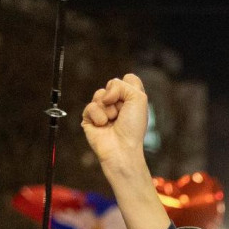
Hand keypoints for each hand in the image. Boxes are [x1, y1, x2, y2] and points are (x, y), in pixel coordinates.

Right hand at [82, 74, 171, 228]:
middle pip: (111, 83)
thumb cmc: (133, 128)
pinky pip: (89, 106)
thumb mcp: (138, 98)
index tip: (132, 99)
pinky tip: (103, 125)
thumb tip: (106, 93)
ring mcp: (103, 111)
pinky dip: (98, 115)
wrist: (121, 149)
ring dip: (107, 107)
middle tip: (121, 112)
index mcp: (132, 100)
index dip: (128, 85)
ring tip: (112, 120)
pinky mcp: (90, 119)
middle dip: (116, 96)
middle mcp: (118, 104)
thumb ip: (123, 84)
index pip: (127, 79)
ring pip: (99, 94)